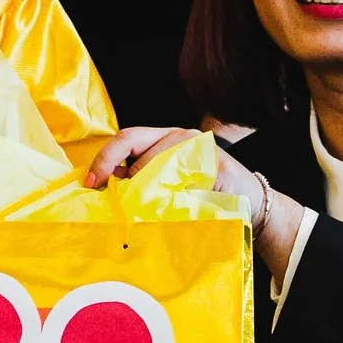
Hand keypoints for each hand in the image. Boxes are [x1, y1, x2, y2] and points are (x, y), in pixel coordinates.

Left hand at [84, 126, 272, 224]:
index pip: (125, 139)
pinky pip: (184, 176)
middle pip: (134, 142)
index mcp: (164, 139)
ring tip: (143, 206)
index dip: (104, 158)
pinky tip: (172, 205)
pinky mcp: (216, 163)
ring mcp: (198, 146)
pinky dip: (172, 193)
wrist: (252, 202)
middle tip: (106, 192)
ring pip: (156, 161)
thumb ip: (142, 182)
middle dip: (114, 167)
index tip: (90, 181)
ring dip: (144, 186)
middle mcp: (179, 136)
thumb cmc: (205, 195)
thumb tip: (104, 191)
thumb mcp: (168, 186)